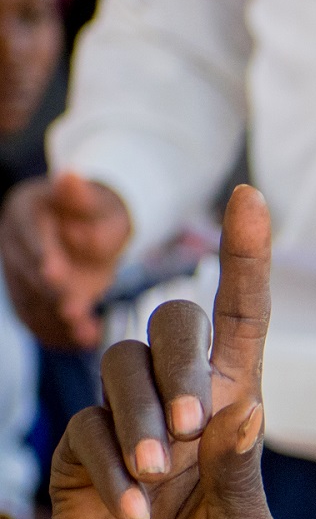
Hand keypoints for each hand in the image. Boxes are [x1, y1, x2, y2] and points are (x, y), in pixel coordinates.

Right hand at [1, 173, 133, 349]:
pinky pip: (38, 317)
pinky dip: (59, 333)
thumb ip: (85, 197)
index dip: (42, 255)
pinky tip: (85, 340)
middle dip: (51, 294)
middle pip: (27, 272)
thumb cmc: (97, 214)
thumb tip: (70, 178)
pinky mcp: (30, 297)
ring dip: (57, 321)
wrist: (92, 232)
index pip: (29, 234)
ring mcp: (18, 272)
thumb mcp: (99, 201)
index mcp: (25, 211)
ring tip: (86, 334)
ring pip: (31, 299)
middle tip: (73, 311)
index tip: (54, 274)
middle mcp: (13, 243)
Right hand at [46, 185, 274, 518]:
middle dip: (185, 363)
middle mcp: (180, 409)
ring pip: (122, 366)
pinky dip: (111, 467)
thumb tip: (245, 402)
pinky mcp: (76, 458)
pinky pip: (84, 430)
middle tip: (192, 428)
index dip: (247, 260)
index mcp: (235, 418)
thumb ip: (241, 471)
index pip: (243, 325)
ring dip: (142, 418)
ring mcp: (125, 428)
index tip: (249, 194)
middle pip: (178, 325)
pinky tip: (132, 514)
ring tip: (159, 482)